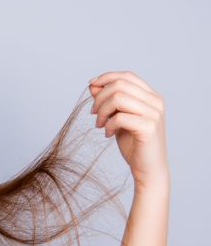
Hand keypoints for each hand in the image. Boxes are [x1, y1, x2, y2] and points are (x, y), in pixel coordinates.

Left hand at [88, 71, 168, 189]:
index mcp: (150, 96)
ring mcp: (154, 114)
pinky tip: (107, 134)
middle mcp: (155, 101)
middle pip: (120, 85)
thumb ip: (109, 102)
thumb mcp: (117, 118)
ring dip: (102, 111)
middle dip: (100, 97)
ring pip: (118, 98)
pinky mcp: (149, 127)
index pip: (127, 76)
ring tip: (99, 125)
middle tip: (93, 113)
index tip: (91, 86)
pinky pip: (120, 117)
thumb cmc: (133, 143)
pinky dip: (108, 124)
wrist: (148, 169)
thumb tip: (93, 85)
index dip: (106, 77)